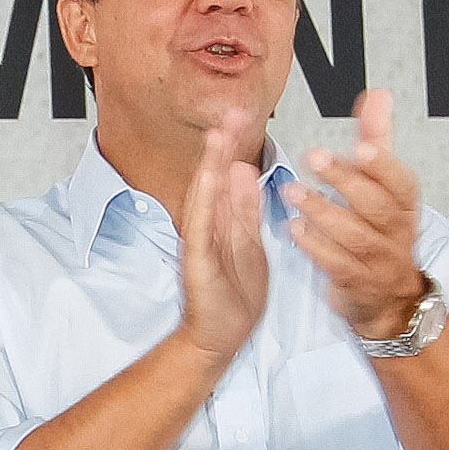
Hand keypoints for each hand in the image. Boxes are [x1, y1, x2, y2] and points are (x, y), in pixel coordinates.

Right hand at [175, 108, 272, 362]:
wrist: (219, 336)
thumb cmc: (234, 297)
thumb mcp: (249, 245)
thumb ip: (245, 209)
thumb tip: (243, 171)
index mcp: (224, 223)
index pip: (228, 178)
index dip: (234, 146)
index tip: (242, 116)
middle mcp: (209, 229)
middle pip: (214, 179)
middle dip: (222, 146)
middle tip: (231, 112)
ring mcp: (201, 243)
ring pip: (205, 197)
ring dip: (210, 164)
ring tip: (218, 135)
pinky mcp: (199, 261)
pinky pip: (203, 226)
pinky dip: (206, 200)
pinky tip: (211, 178)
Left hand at [292, 89, 430, 338]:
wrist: (389, 297)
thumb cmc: (381, 231)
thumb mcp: (383, 185)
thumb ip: (377, 140)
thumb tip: (378, 96)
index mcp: (403, 203)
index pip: (400, 182)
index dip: (383, 165)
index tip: (361, 147)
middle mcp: (396, 231)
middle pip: (376, 205)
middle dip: (345, 180)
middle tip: (313, 157)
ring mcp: (378, 259)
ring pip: (354, 235)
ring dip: (323, 211)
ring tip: (293, 191)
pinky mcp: (357, 282)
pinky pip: (338, 265)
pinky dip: (316, 248)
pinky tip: (295, 229)